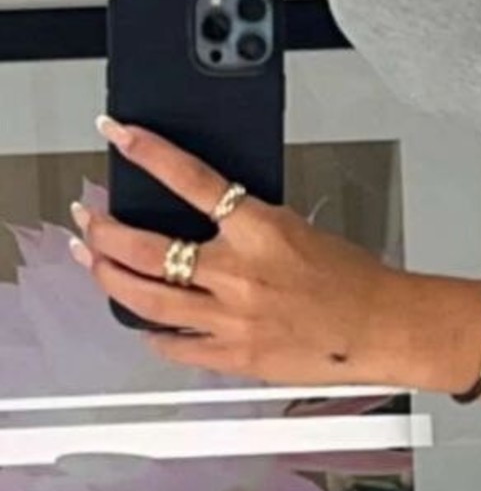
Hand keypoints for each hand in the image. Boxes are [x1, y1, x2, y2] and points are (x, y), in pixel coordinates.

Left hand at [73, 120, 400, 383]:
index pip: (191, 180)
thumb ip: (247, 224)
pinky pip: (172, 345)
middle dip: (105, 229)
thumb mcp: (296, 228)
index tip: (121, 134)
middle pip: (145, 248)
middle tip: (90, 217)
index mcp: (260, 230)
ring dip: (108, 276)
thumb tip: (205, 213)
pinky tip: (143, 322)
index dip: (149, 153)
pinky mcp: (232, 355)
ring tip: (94, 261)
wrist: (381, 327)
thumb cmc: (352, 279)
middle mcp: (238, 273)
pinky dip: (152, 331)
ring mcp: (229, 318)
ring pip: (144, 298)